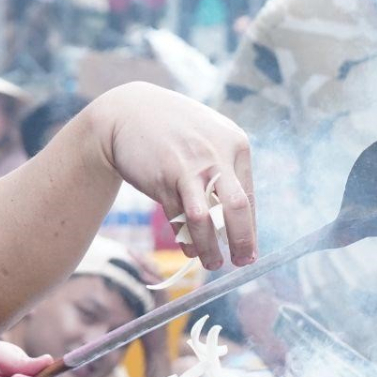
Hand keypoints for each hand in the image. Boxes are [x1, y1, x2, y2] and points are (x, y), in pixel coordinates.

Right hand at [92, 83, 255, 270]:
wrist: (127, 112)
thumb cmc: (173, 129)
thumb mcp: (208, 136)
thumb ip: (226, 166)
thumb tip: (240, 216)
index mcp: (235, 144)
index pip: (249, 196)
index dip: (249, 228)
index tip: (249, 249)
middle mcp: (216, 154)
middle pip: (237, 208)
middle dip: (242, 241)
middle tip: (243, 262)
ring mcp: (188, 166)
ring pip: (205, 219)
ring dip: (210, 248)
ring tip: (213, 264)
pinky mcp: (163, 179)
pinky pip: (178, 218)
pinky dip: (186, 239)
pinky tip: (190, 250)